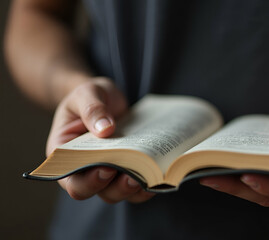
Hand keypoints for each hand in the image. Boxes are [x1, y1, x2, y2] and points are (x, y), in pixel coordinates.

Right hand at [47, 77, 154, 202]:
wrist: (104, 98)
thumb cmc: (89, 96)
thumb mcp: (87, 94)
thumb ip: (92, 109)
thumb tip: (105, 129)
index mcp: (64, 155)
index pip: (71, 180)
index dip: (88, 181)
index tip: (107, 168)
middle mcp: (82, 169)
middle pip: (96, 191)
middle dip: (115, 188)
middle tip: (133, 177)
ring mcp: (104, 172)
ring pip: (116, 192)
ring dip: (132, 189)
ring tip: (148, 176)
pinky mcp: (123, 169)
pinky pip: (133, 186)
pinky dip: (145, 184)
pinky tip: (158, 175)